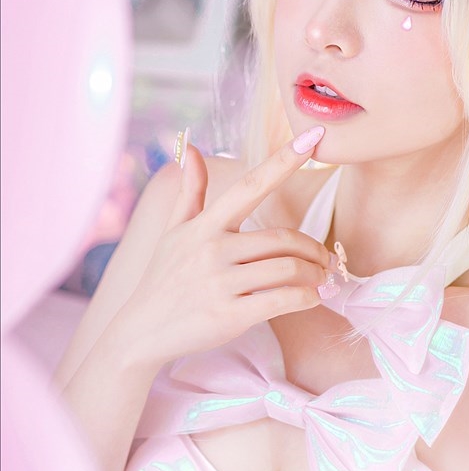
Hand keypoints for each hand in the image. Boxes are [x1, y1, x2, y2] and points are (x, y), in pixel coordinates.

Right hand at [119, 128, 331, 371]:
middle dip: (314, 250)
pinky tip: (311, 298)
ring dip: (315, 275)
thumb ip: (191, 191)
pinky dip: (306, 299)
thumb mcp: (174, 232)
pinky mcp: (229, 315)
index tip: (311, 139)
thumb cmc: (163, 279)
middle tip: (325, 259)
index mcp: (205, 226)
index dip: (282, 162)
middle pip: (283, 240)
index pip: (250, 186)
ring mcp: (220, 283)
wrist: (141, 332)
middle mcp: (213, 250)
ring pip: (288, 270)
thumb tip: (189, 146)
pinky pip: (282, 300)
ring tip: (321, 280)